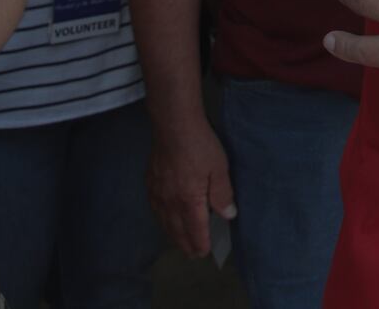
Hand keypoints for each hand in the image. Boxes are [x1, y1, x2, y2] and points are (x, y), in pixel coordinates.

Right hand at [146, 119, 235, 257]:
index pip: (195, 231)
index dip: (201, 244)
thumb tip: (228, 215)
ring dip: (172, 235)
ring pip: (164, 222)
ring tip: (180, 242)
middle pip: (177, 231)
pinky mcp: (150, 183)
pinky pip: (155, 209)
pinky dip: (161, 220)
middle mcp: (170, 202)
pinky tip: (165, 219)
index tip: (205, 252)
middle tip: (193, 254)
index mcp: (189, 201)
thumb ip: (223, 194)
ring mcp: (157, 193)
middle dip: (186, 244)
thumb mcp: (220, 168)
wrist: (174, 126)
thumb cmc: (200, 146)